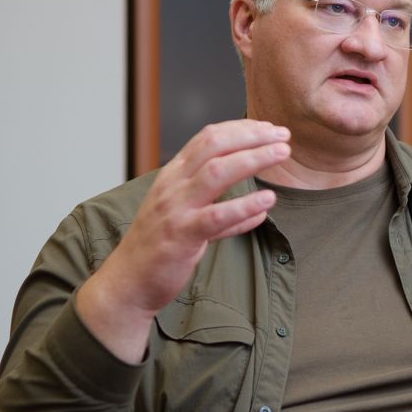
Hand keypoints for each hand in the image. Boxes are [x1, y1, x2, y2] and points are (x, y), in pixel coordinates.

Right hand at [78, 119, 290, 361]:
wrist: (128, 282)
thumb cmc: (160, 249)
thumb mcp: (188, 220)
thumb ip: (224, 212)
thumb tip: (259, 211)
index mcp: (173, 175)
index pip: (208, 137)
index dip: (241, 129)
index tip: (270, 129)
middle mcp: (173, 185)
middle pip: (214, 145)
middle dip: (252, 136)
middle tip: (283, 135)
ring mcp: (176, 209)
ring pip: (217, 172)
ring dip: (253, 158)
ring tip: (281, 154)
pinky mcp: (181, 235)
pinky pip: (217, 216)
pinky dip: (244, 205)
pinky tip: (267, 199)